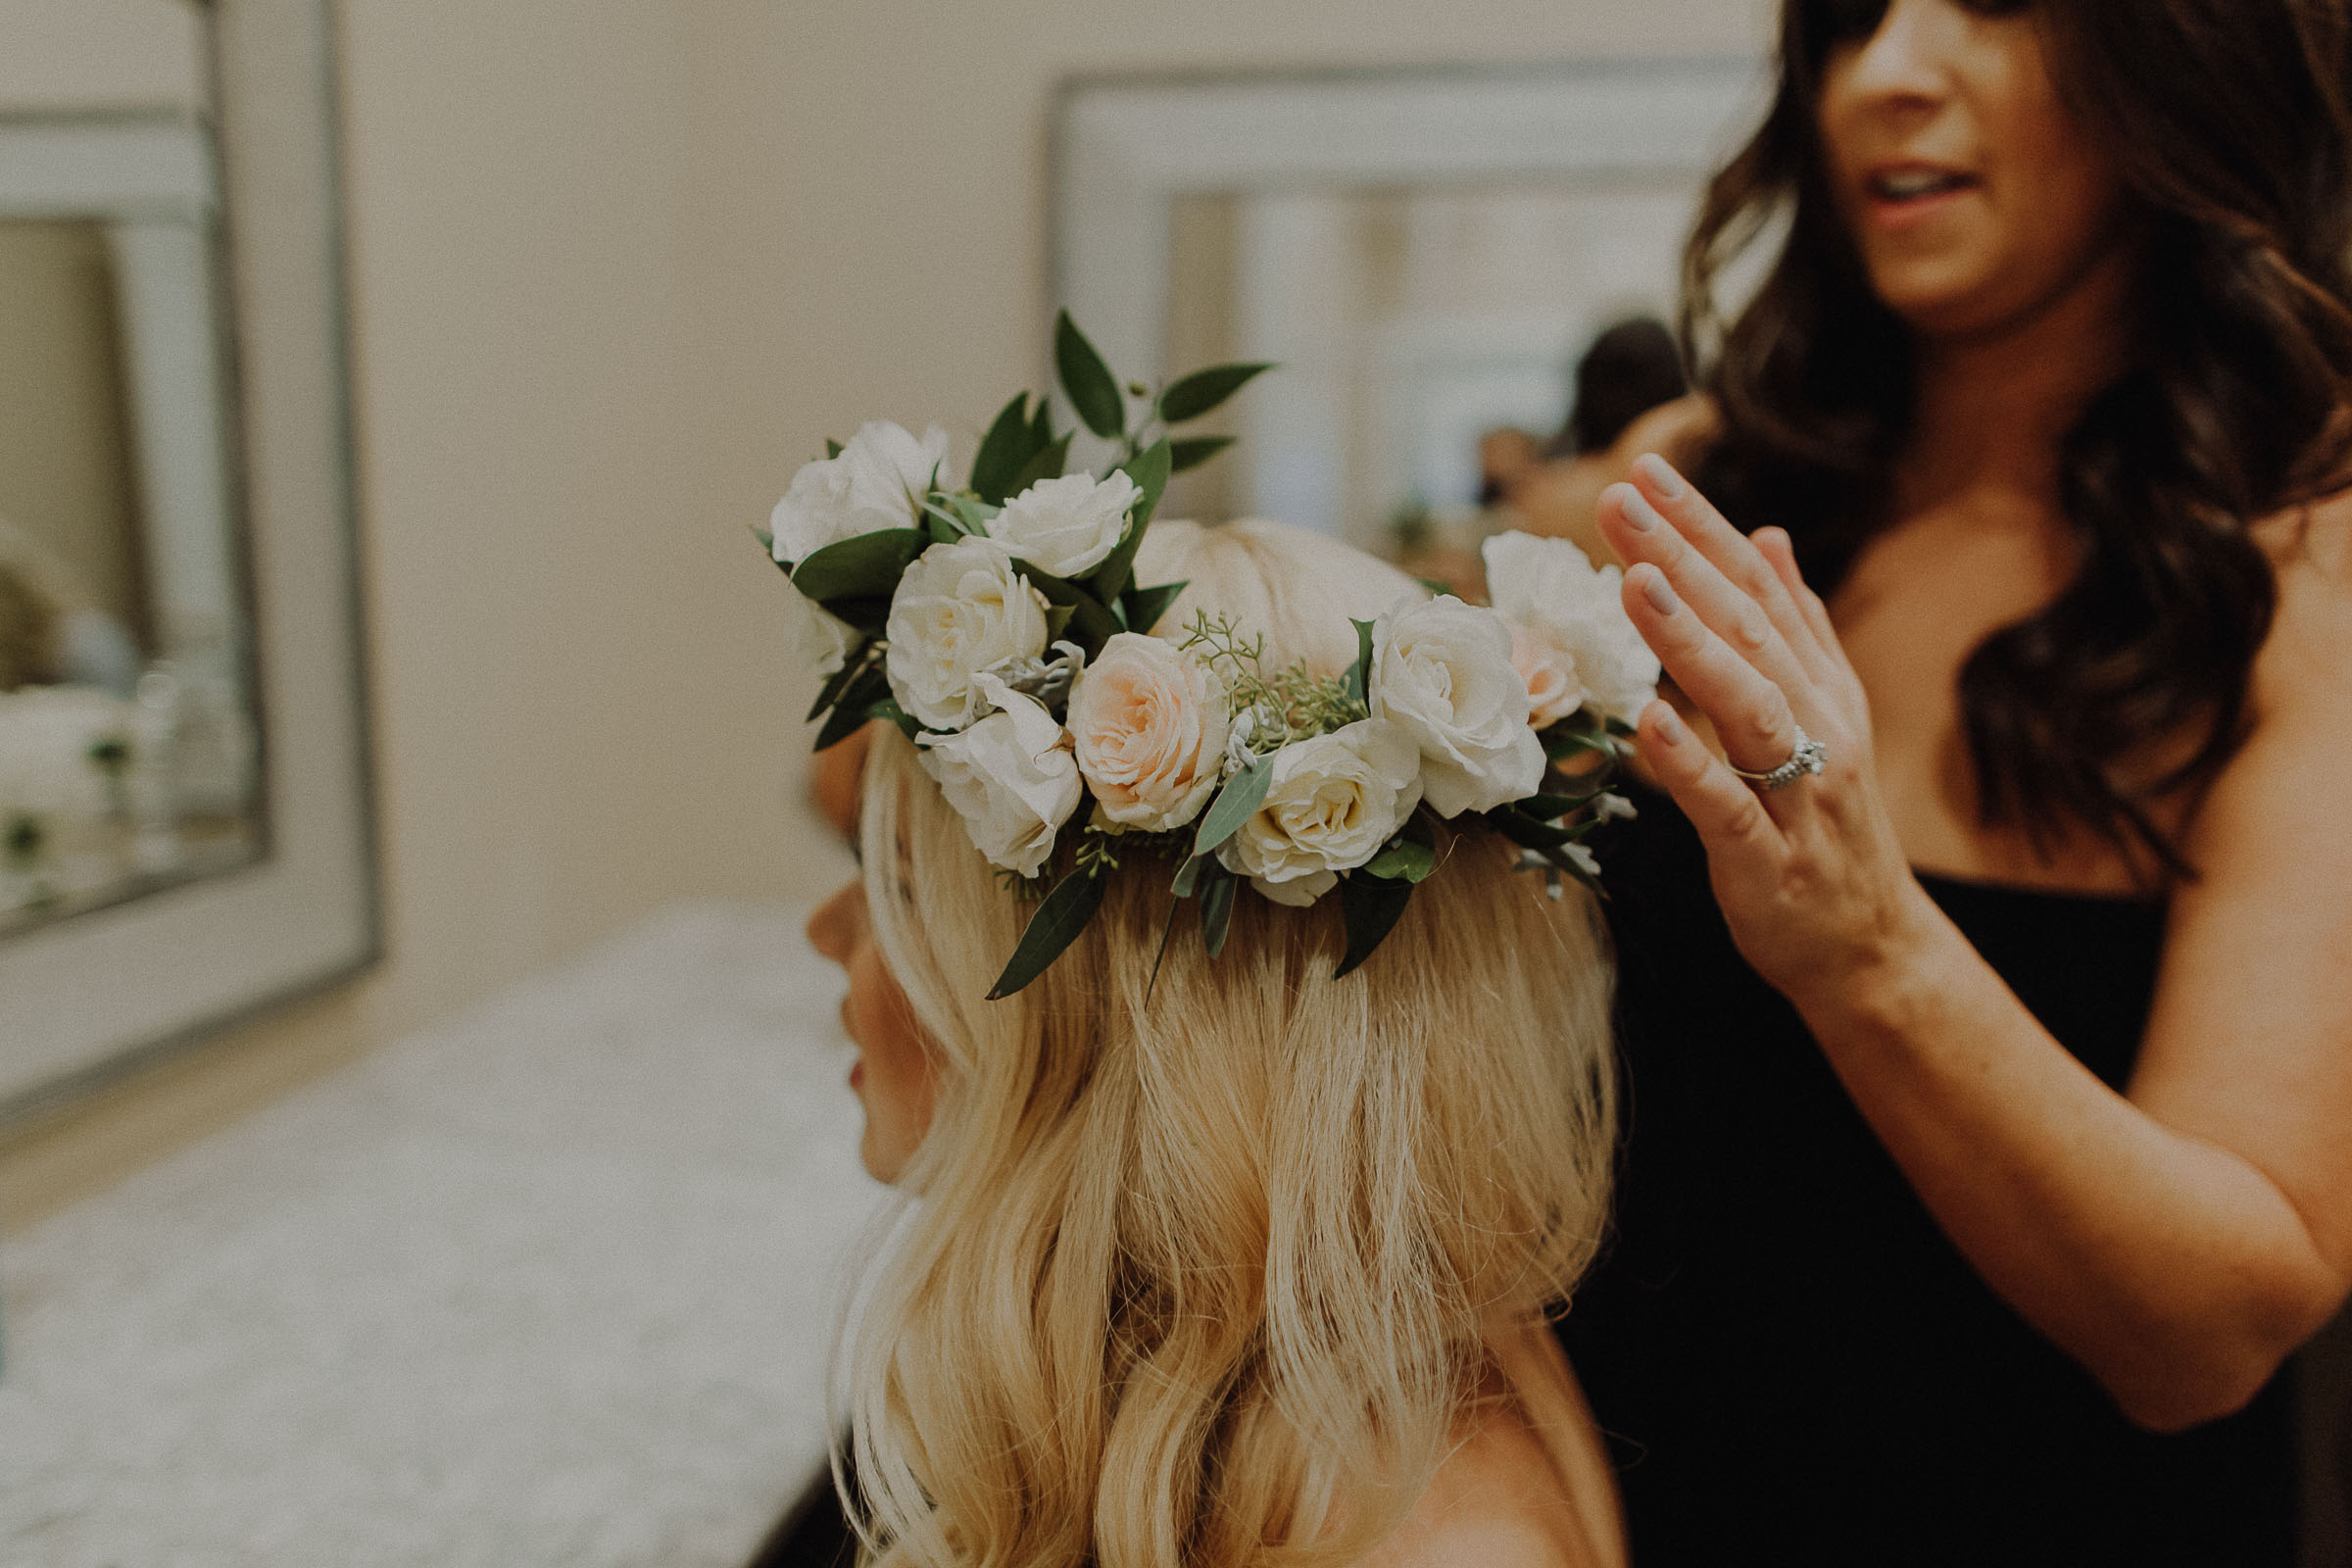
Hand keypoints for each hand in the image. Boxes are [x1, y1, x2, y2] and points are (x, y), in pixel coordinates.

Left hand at [1596, 455, 1944, 1020]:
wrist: (1872, 950)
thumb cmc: (1826, 829)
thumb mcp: (1822, 716)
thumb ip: (1796, 627)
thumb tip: (1769, 534)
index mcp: (1818, 688)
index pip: (1756, 590)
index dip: (1702, 528)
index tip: (1647, 470)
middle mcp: (1815, 727)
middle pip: (1747, 630)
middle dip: (1683, 558)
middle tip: (1621, 496)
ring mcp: (1797, 795)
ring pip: (1745, 704)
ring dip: (1690, 641)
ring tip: (1637, 580)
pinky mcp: (1768, 860)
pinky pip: (1727, 805)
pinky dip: (1691, 761)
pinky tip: (1649, 719)